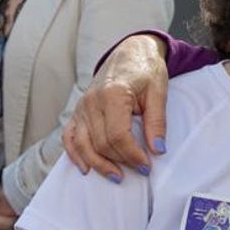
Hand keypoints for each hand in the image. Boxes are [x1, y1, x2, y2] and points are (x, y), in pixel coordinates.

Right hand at [62, 35, 169, 181]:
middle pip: (100, 143)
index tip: (146, 165)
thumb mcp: (158, 92)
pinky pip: (70, 137)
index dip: (132, 154)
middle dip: (120, 161)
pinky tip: (86, 168)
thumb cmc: (146, 71)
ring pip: (83, 144)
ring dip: (99, 164)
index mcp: (112, 94)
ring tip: (117, 176)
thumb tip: (158, 149)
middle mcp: (91, 102)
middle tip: (140, 170)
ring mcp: (81, 107)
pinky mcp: (77, 111)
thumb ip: (157, 121)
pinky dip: (76, 154)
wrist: (129, 53)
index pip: (117, 135)